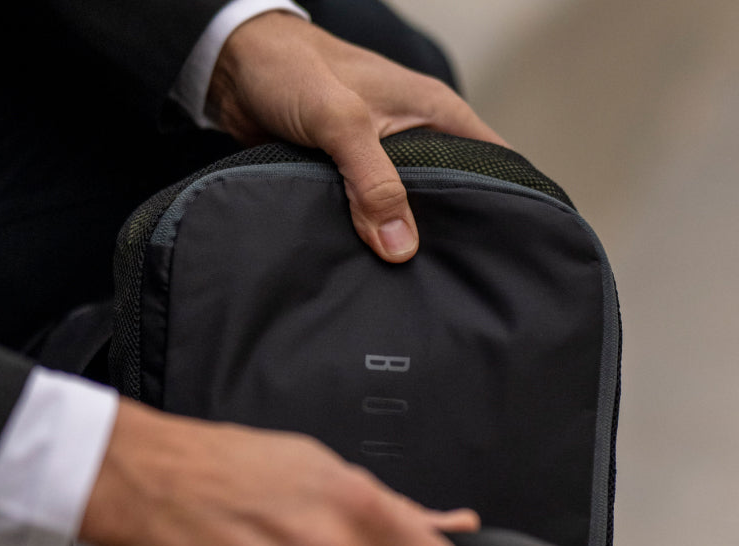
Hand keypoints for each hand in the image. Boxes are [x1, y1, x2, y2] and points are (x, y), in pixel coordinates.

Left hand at [207, 12, 506, 262]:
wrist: (235, 69)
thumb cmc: (291, 70)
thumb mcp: (339, 121)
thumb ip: (372, 181)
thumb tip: (400, 246)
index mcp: (435, 113)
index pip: (493, 161)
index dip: (503, 202)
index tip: (501, 250)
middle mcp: (417, 137)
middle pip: (453, 196)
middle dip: (450, 236)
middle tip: (452, 281)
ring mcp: (384, 162)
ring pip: (409, 211)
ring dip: (404, 240)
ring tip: (414, 285)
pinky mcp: (351, 181)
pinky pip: (372, 216)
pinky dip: (372, 238)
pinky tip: (372, 269)